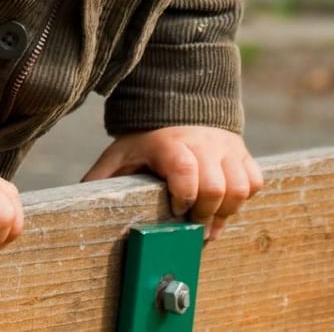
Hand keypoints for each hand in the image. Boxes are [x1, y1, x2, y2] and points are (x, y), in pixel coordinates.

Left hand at [83, 127, 264, 238]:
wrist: (179, 106)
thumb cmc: (147, 140)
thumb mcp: (122, 154)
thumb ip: (103, 178)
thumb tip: (78, 204)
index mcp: (170, 143)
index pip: (185, 170)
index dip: (184, 196)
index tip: (175, 210)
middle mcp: (202, 143)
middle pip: (216, 187)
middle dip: (205, 214)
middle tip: (193, 227)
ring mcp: (226, 147)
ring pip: (240, 187)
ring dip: (226, 211)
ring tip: (210, 222)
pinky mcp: (242, 152)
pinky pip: (254, 180)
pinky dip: (243, 197)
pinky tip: (224, 204)